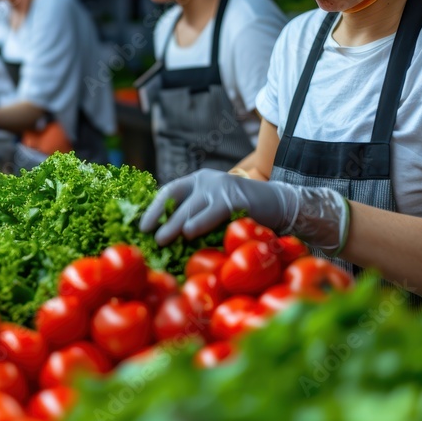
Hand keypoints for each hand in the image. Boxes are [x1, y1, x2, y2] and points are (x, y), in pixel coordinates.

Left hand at [138, 169, 348, 253]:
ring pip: (191, 207)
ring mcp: (221, 187)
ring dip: (174, 225)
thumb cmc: (244, 215)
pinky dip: (200, 222)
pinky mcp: (235, 198)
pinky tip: (189, 234)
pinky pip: (213, 212)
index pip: (169, 191)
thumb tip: (165, 238)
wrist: (281, 205)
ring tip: (162, 240)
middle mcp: (207, 180)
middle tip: (149, 237)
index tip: (141, 225)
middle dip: (160, 218)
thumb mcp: (215, 210)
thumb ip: (195, 216)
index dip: (153, 207)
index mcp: (198, 180)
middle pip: (176, 199)